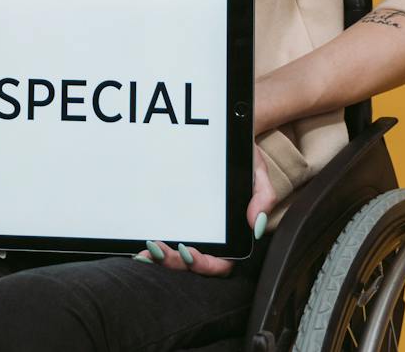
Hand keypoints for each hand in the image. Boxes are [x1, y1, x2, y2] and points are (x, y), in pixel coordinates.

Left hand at [135, 142, 275, 276]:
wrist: (226, 138)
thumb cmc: (243, 161)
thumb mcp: (257, 173)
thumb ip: (263, 197)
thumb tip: (257, 226)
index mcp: (232, 235)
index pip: (221, 264)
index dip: (205, 265)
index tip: (189, 252)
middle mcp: (212, 239)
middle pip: (194, 264)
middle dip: (174, 263)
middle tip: (159, 250)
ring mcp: (194, 231)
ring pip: (177, 258)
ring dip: (160, 259)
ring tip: (147, 252)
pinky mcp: (177, 220)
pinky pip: (166, 240)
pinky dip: (153, 249)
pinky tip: (141, 246)